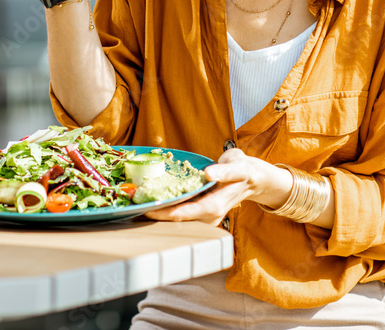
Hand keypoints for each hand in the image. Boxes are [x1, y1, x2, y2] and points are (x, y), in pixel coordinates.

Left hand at [143, 148, 291, 226]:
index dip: (166, 212)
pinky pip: (180, 212)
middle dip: (156, 213)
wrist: (250, 178)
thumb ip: (225, 171)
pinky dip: (166, 207)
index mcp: (215, 206)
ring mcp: (204, 217)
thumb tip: (209, 173)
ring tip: (137, 202)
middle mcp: (208, 217)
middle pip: (177, 218)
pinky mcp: (200, 213)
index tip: (148, 208)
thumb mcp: (237, 166)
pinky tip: (152, 199)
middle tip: (134, 204)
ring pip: (177, 218)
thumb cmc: (242, 170)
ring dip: (159, 212)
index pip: (185, 213)